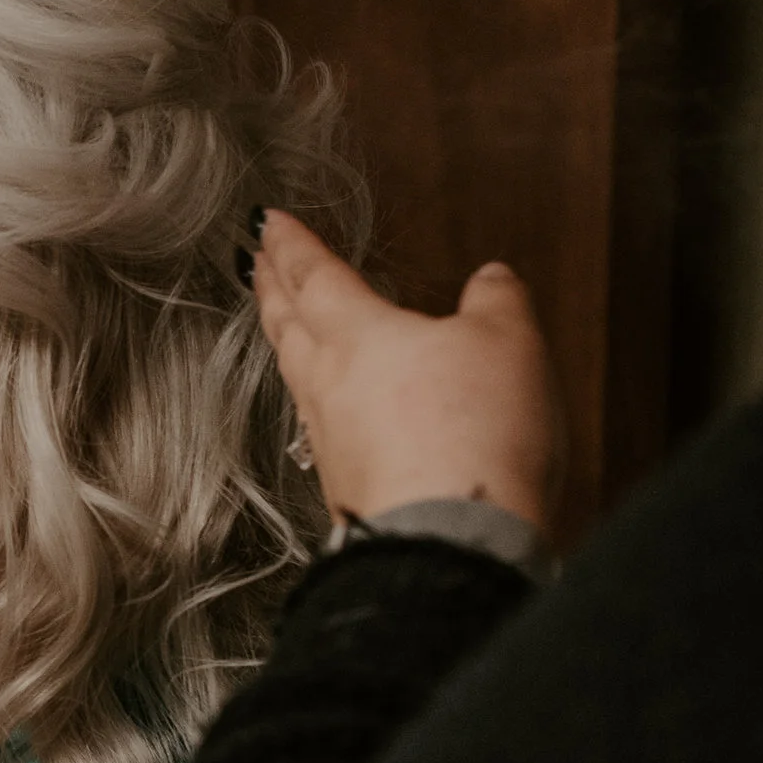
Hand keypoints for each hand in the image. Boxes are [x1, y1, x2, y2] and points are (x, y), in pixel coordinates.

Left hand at [252, 211, 564, 534]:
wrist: (451, 540)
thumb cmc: (474, 433)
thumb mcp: (508, 344)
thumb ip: (497, 302)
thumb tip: (491, 278)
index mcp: (358, 335)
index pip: (314, 276)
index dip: (291, 245)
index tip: (268, 222)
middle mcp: (329, 386)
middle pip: (288, 326)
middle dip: (272, 288)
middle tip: (255, 263)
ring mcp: (331, 441)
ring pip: (296, 377)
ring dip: (287, 343)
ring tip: (286, 328)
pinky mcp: (344, 487)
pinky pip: (321, 429)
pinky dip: (319, 402)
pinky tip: (331, 411)